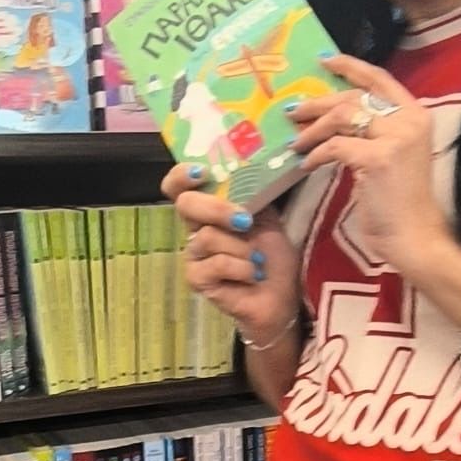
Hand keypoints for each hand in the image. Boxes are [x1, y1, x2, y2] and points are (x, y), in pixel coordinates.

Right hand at [162, 162, 302, 343]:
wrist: (280, 295)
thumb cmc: (272, 256)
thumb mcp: (267, 217)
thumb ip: (252, 194)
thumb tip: (246, 165)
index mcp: (209, 210)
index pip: (179, 187)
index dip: (181, 175)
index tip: (202, 172)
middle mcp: (195, 229)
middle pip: (186, 205)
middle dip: (218, 209)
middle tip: (245, 221)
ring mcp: (194, 255)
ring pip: (208, 237)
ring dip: (243, 249)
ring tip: (257, 260)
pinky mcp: (197, 279)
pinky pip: (216, 264)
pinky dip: (243, 268)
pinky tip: (252, 275)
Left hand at [290, 54, 449, 278]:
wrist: (415, 236)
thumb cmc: (400, 202)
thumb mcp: (389, 156)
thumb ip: (372, 132)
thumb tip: (331, 116)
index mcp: (415, 115)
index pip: (380, 78)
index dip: (350, 66)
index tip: (323, 60)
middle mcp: (409, 120)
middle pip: (355, 97)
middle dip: (319, 102)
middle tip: (293, 110)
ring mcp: (396, 137)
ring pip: (343, 116)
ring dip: (312, 128)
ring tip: (295, 141)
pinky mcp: (379, 158)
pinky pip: (335, 146)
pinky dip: (316, 155)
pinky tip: (305, 164)